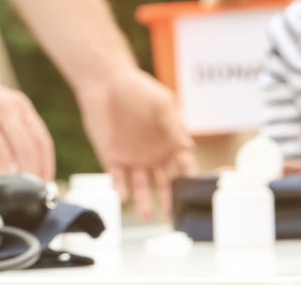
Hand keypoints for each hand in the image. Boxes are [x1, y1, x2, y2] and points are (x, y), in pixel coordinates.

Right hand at [0, 69, 53, 190]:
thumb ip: (15, 131)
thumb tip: (28, 170)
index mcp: (17, 105)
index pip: (42, 142)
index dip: (46, 169)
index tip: (44, 189)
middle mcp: (1, 108)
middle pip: (26, 150)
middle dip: (29, 180)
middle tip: (25, 199)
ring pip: (1, 157)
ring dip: (4, 183)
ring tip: (2, 199)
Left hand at [73, 70, 194, 218]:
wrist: (105, 82)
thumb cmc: (138, 88)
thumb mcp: (162, 103)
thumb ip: (174, 126)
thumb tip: (188, 148)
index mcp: (171, 143)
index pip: (185, 167)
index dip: (190, 181)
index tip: (195, 195)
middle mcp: (154, 155)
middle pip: (165, 184)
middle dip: (169, 200)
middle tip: (172, 216)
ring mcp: (133, 158)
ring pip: (141, 186)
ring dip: (144, 201)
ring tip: (147, 215)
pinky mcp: (112, 158)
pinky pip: (117, 178)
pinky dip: (120, 189)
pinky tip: (123, 197)